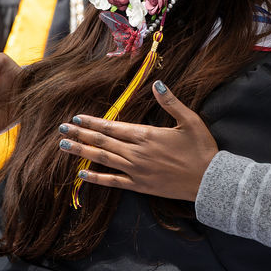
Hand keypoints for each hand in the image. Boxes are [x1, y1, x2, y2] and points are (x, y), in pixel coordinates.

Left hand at [57, 81, 217, 200]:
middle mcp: (137, 153)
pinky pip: (113, 182)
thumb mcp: (190, 120)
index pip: (112, 127)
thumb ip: (171, 102)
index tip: (76, 117)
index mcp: (147, 135)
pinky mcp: (140, 186)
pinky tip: (81, 173)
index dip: (93, 122)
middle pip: (102, 142)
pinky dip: (96, 177)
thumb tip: (157, 84)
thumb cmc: (201, 148)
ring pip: (102, 159)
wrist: (209, 180)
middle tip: (61, 129)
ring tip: (64, 146)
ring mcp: (136, 171)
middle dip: (80, 134)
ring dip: (82, 152)